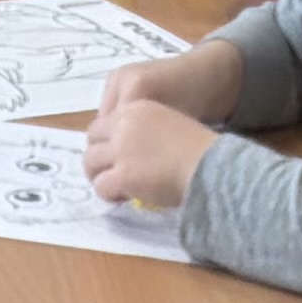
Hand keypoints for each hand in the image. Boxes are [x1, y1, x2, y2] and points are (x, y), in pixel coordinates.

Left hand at [78, 90, 212, 205]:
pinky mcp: (123, 173)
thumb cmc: (199, 148)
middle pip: (92, 138)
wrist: (210, 163)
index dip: (107, 141)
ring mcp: (121, 148)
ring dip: (100, 176)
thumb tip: (133, 155)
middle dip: (97, 157)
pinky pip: (101, 185)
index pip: (105, 121)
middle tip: (109, 173)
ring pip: (90, 162)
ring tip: (115, 187)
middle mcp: (125, 123)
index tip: (117, 156)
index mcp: (138, 105)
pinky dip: (109, 194)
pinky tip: (124, 197)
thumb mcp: (170, 125)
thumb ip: (148, 132)